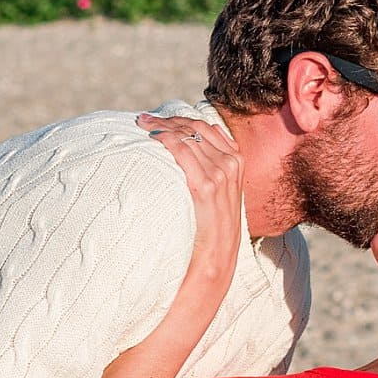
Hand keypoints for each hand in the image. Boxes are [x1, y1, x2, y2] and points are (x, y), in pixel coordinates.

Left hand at [138, 115, 242, 300]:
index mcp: (237, 159)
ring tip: (141, 125)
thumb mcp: (218, 191)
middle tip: (142, 120)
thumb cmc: (210, 226)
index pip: (205, 127)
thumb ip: (209, 166)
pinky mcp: (206, 185)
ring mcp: (221, 173)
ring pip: (186, 136)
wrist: (216, 257)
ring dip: (161, 127)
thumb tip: (188, 146)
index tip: (157, 120)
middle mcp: (231, 162)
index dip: (179, 120)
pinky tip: (151, 138)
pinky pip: (183, 151)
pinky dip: (165, 140)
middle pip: (194, 128)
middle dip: (166, 121)